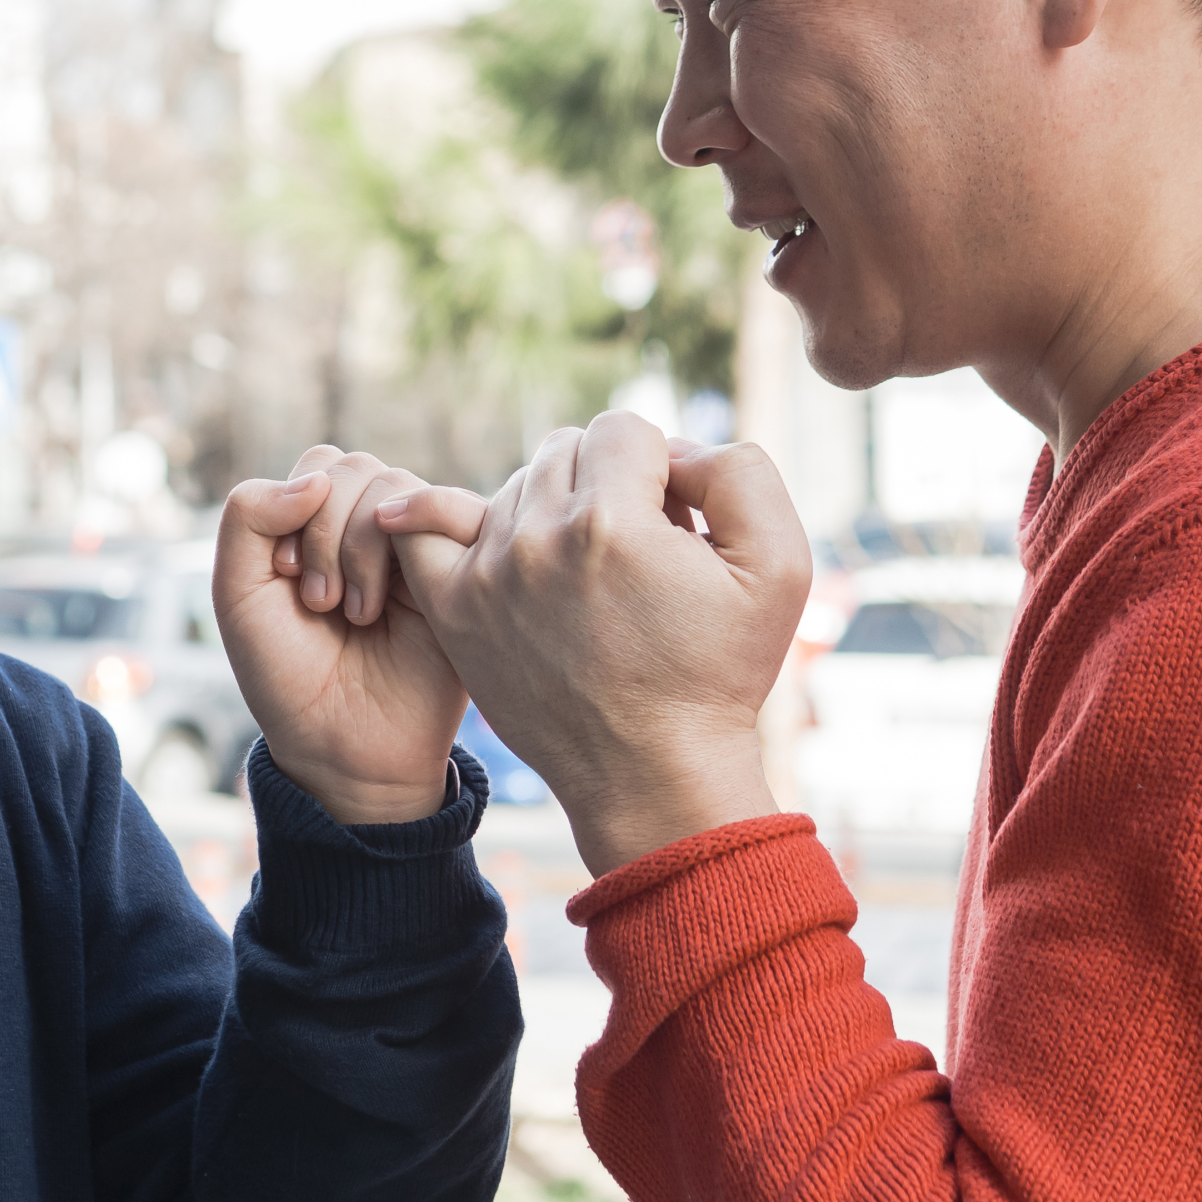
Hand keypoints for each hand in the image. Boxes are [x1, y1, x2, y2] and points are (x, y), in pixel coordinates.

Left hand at [213, 446, 467, 823]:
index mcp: (322, 525)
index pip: (319, 465)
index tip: (286, 579)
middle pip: (356, 468)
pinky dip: (413, 540)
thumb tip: (315, 477)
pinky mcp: (460, 570)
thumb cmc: (288, 677)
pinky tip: (388, 603)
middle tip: (320, 603)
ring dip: (362, 548)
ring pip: (397, 487)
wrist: (345, 748)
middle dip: (325, 532)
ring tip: (357, 614)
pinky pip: (452, 511)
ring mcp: (420, 549)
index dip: (296, 511)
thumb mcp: (237, 594)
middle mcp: (375, 530)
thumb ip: (247, 517)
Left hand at [375, 413, 809, 875]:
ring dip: (554, 509)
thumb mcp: (779, 568)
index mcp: (612, 521)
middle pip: (567, 449)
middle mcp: (538, 539)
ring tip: (589, 571)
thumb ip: (739, 472)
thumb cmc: (719, 675)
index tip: (675, 526)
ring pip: (515, 485)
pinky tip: (444, 518)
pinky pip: (422, 526)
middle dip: (610, 484)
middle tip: (637, 552)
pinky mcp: (455, 608)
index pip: (625, 429)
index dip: (661, 469)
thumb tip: (674, 450)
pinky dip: (428, 512)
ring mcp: (488, 574)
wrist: (651, 772)